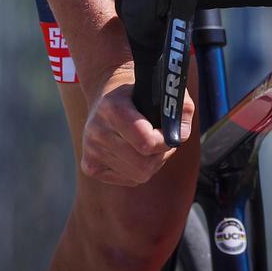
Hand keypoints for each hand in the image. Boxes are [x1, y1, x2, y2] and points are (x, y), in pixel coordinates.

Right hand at [78, 64, 192, 185]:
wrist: (106, 95)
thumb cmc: (140, 93)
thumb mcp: (162, 90)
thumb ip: (180, 108)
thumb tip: (181, 135)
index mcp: (112, 108)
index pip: (146, 142)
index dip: (165, 142)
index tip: (170, 133)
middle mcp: (97, 130)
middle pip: (143, 165)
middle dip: (161, 155)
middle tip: (163, 142)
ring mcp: (91, 150)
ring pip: (138, 175)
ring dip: (152, 163)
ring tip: (151, 145)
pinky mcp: (90, 166)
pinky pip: (128, 180)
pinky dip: (139, 170)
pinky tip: (136, 153)